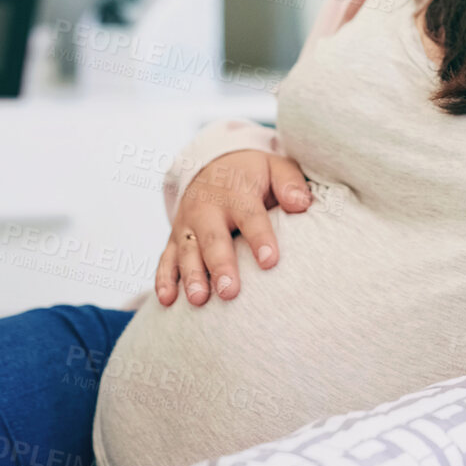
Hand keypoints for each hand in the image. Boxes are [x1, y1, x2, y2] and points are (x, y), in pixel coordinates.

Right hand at [156, 149, 311, 304]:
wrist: (214, 165)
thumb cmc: (253, 174)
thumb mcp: (275, 168)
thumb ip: (290, 184)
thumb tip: (301, 204)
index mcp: (236, 192)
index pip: (250, 216)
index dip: (260, 238)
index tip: (270, 262)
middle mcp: (207, 208)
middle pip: (214, 239)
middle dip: (220, 266)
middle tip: (230, 291)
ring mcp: (188, 224)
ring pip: (187, 252)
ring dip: (192, 276)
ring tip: (199, 300)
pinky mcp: (175, 238)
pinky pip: (166, 259)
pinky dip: (164, 279)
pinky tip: (167, 300)